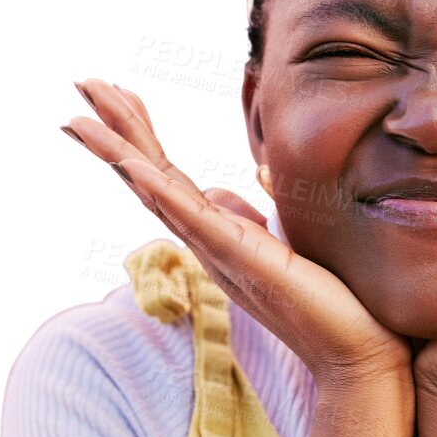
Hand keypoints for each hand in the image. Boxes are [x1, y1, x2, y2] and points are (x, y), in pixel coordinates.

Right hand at [63, 78, 410, 390]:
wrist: (357, 354)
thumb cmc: (333, 302)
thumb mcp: (292, 237)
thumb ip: (261, 209)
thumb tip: (243, 180)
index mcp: (219, 233)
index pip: (169, 174)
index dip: (141, 132)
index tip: (118, 91)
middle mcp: (207, 242)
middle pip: (149, 175)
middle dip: (115, 128)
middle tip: (83, 82)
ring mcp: (218, 250)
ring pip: (156, 191)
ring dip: (116, 152)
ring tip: (80, 118)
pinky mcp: (240, 259)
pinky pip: (189, 219)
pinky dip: (156, 190)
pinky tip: (129, 164)